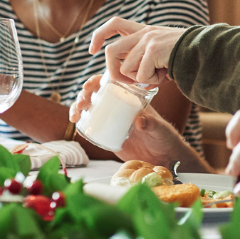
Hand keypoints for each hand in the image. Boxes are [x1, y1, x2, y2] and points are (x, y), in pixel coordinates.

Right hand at [71, 74, 198, 167]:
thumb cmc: (165, 138)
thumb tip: (139, 121)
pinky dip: (82, 123)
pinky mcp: (108, 134)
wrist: (163, 157)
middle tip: (81, 104)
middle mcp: (120, 106)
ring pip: (91, 108)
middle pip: (97, 94)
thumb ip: (152, 124)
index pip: (112, 83)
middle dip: (84, 95)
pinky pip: (92, 125)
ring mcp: (113, 120)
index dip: (97, 81)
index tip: (88, 87)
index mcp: (132, 98)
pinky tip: (76, 125)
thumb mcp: (160, 129)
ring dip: (78, 108)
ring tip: (75, 116)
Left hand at [88, 17, 184, 85]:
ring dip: (140, 79)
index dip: (99, 35)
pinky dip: (153, 81)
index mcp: (145, 31)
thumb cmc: (187, 58)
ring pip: (127, 68)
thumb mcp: (162, 55)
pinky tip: (166, 75)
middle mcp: (144, 33)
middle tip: (126, 82)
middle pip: (111, 51)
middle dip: (113, 71)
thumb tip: (131, 78)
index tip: (92, 50)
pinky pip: (142, 75)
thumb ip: (144, 60)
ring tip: (158, 75)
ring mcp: (148, 40)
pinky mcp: (154, 50)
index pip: (115, 24)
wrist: (205, 52)